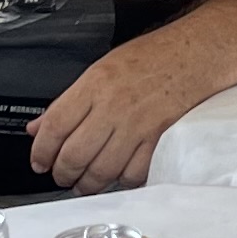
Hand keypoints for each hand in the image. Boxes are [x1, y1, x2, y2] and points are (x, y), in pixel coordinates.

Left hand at [26, 44, 196, 191]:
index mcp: (94, 84)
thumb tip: (39, 127)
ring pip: (102, 170)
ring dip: (89, 184)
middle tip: (62, 176)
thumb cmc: (152, 57)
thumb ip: (69, 100)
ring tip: (85, 184)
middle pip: (74, 154)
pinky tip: (118, 177)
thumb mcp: (101, 68)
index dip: (41, 151)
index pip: (54, 126)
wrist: (197, 53)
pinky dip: (123, 181)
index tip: (39, 162)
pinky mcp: (160, 138)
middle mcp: (113, 105)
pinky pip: (134, 173)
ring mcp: (137, 124)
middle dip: (63, 174)